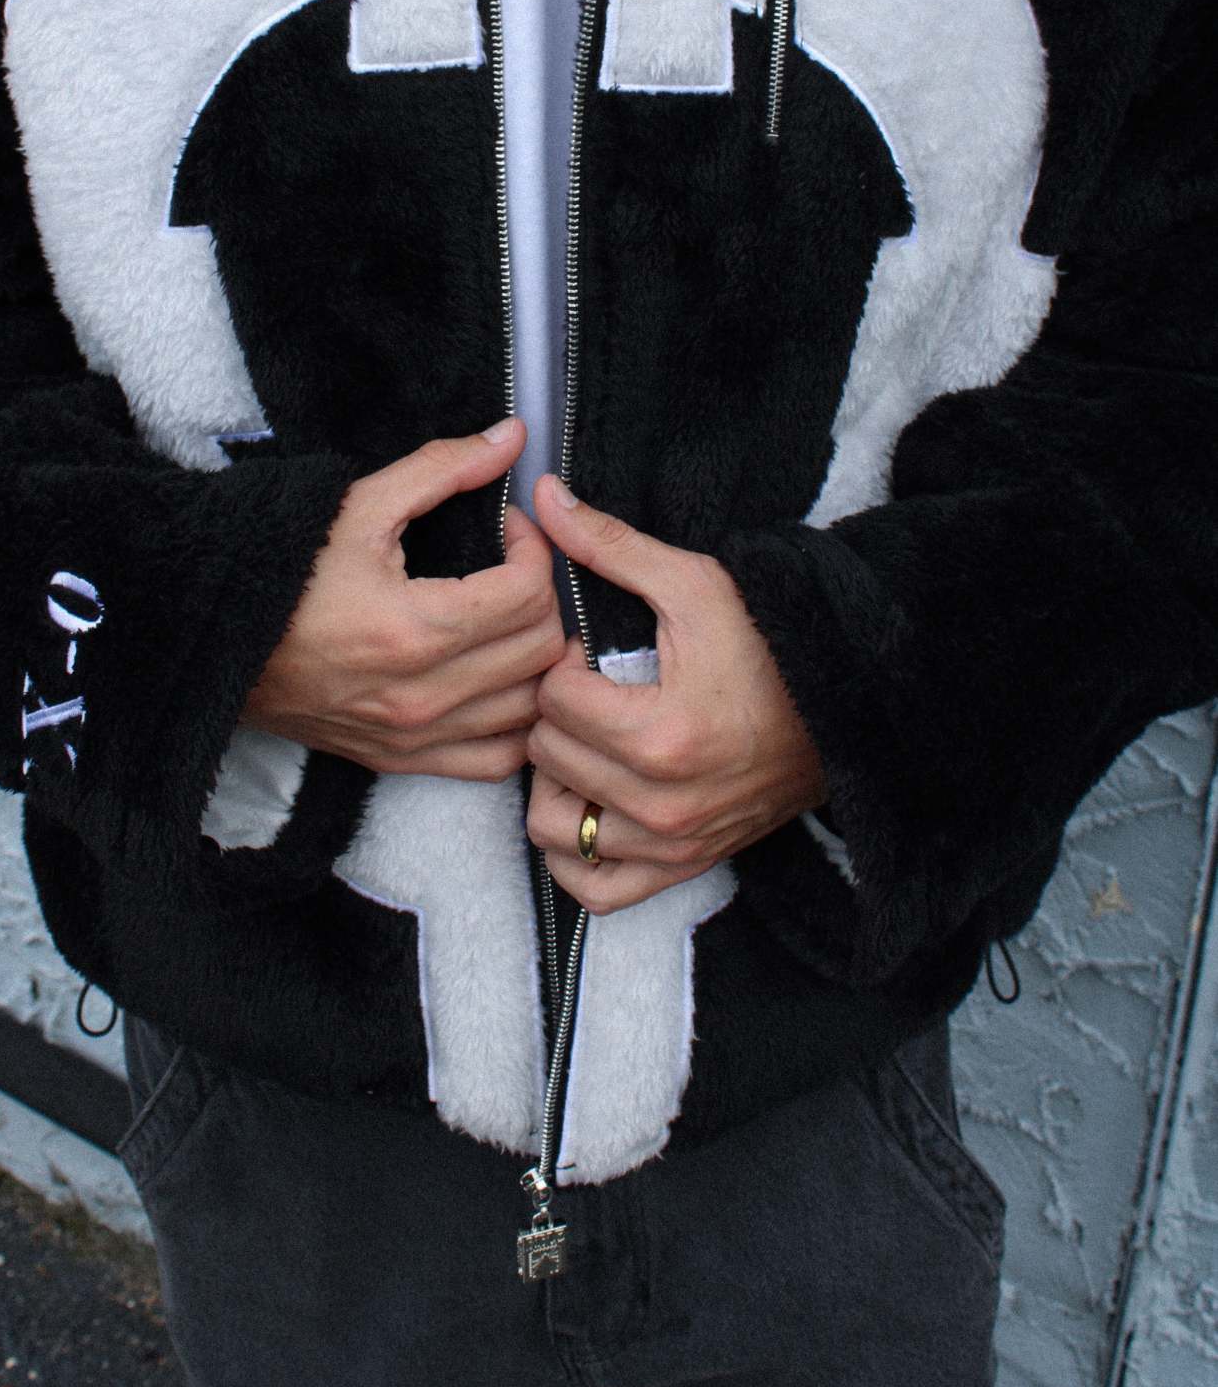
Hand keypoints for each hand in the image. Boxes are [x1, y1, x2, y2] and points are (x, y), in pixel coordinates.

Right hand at [241, 417, 564, 780]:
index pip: (529, 593)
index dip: (535, 547)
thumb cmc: (284, 569)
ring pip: (530, 708)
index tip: (510, 527)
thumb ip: (442, 469)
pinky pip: (497, 760)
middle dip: (543, 597)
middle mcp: (422, 697)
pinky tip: (503, 680)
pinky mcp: (401, 762)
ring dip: (538, 659)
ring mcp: (414, 738)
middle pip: (541, 651)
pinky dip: (517, 722)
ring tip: (512, 619)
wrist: (214, 639)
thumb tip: (513, 436)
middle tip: (513, 567)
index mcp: (414, 629)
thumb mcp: (359, 505)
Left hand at [524, 475, 827, 914]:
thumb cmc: (769, 643)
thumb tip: (542, 500)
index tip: (591, 654)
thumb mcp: (693, 584)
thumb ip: (610, 546)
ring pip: (553, 827)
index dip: (562, 665)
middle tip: (590, 690)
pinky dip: (579, 850)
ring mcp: (671, 847)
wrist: (844, 706)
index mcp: (660, 736)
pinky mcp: (682, 869)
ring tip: (588, 743)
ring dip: (557, 782)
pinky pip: (593, 887)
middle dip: (555, 715)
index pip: (551, 702)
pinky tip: (594, 799)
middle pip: (546, 759)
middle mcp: (662, 805)